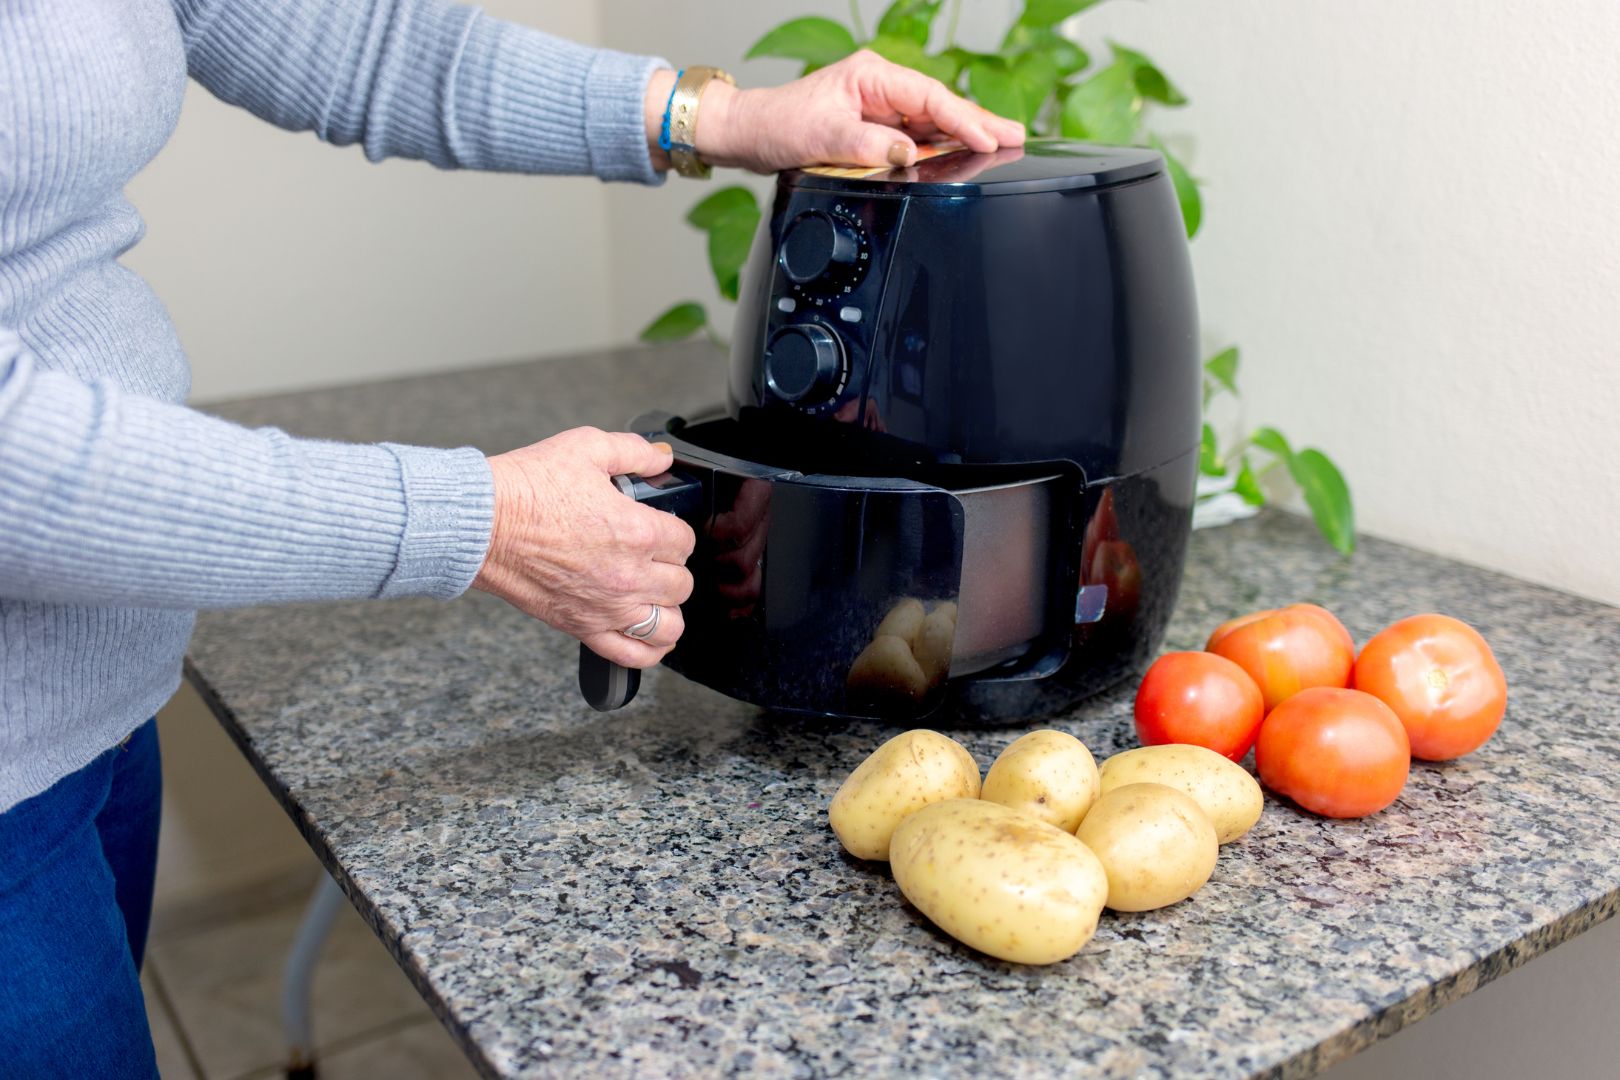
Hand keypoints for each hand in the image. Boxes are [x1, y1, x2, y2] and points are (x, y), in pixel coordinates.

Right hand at [472, 428, 695, 667]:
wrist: (482, 524)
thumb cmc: (527, 489)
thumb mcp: (586, 447)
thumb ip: (634, 451)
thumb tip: (662, 458)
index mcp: (637, 531)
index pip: (684, 541)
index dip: (674, 531)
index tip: (660, 528)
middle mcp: (629, 575)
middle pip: (680, 583)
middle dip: (671, 567)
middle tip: (652, 556)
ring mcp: (607, 606)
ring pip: (668, 623)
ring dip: (667, 608)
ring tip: (655, 595)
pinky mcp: (583, 627)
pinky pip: (633, 654)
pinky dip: (650, 650)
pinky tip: (650, 636)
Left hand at [645, 51, 1024, 173]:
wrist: (747, 135)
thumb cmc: (777, 126)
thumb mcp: (823, 138)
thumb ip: (870, 146)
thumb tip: (908, 154)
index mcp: (872, 76)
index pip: (929, 99)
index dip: (962, 119)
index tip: (989, 136)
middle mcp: (879, 87)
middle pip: (940, 106)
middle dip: (978, 121)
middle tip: (1017, 135)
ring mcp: (878, 107)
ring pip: (931, 122)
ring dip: (964, 134)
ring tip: (1002, 144)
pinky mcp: (873, 128)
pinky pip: (914, 136)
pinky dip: (940, 146)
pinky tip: (962, 154)